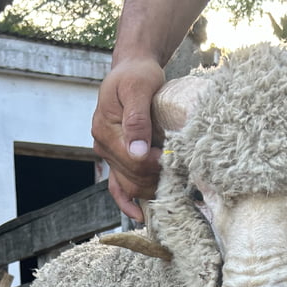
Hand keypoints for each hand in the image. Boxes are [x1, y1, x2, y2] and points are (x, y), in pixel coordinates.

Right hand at [91, 56, 166, 219]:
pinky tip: (141, 216)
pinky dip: (128, 204)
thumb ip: (137, 118)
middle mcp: (103, 146)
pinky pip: (117, 188)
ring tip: (173, 191)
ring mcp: (108, 156)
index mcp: (106, 129)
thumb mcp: (139, 87)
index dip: (156, 165)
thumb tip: (138, 151)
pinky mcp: (115, 160)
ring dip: (151, 191)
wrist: (131, 71)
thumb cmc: (137, 75)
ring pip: (129, 185)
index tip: (176, 160)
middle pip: (133, 177)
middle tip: (183, 175)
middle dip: (158, 178)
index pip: (133, 161)